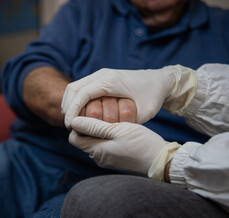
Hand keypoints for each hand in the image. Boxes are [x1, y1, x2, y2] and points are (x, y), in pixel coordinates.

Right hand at [62, 65, 196, 127]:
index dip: (73, 110)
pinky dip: (76, 100)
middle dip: (67, 107)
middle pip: (73, 88)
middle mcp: (102, 74)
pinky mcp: (101, 78)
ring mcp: (100, 75)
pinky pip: (82, 87)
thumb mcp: (142, 112)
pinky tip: (79, 113)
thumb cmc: (152, 97)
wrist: (160, 81)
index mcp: (110, 80)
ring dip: (70, 103)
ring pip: (75, 87)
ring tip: (71, 120)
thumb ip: (124, 122)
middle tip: (69, 124)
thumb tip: (104, 131)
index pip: (82, 93)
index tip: (70, 124)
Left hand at [69, 116, 167, 174]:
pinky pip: (106, 146)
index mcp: (97, 151)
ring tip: (113, 120)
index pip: (74, 138)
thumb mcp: (117, 130)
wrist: (162, 162)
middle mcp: (99, 158)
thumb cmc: (141, 144)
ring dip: (100, 131)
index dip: (77, 124)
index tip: (88, 112)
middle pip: (85, 139)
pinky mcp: (117, 160)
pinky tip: (120, 129)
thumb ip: (94, 126)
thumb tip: (73, 121)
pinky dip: (109, 137)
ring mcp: (109, 161)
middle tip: (101, 113)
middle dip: (89, 126)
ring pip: (96, 142)